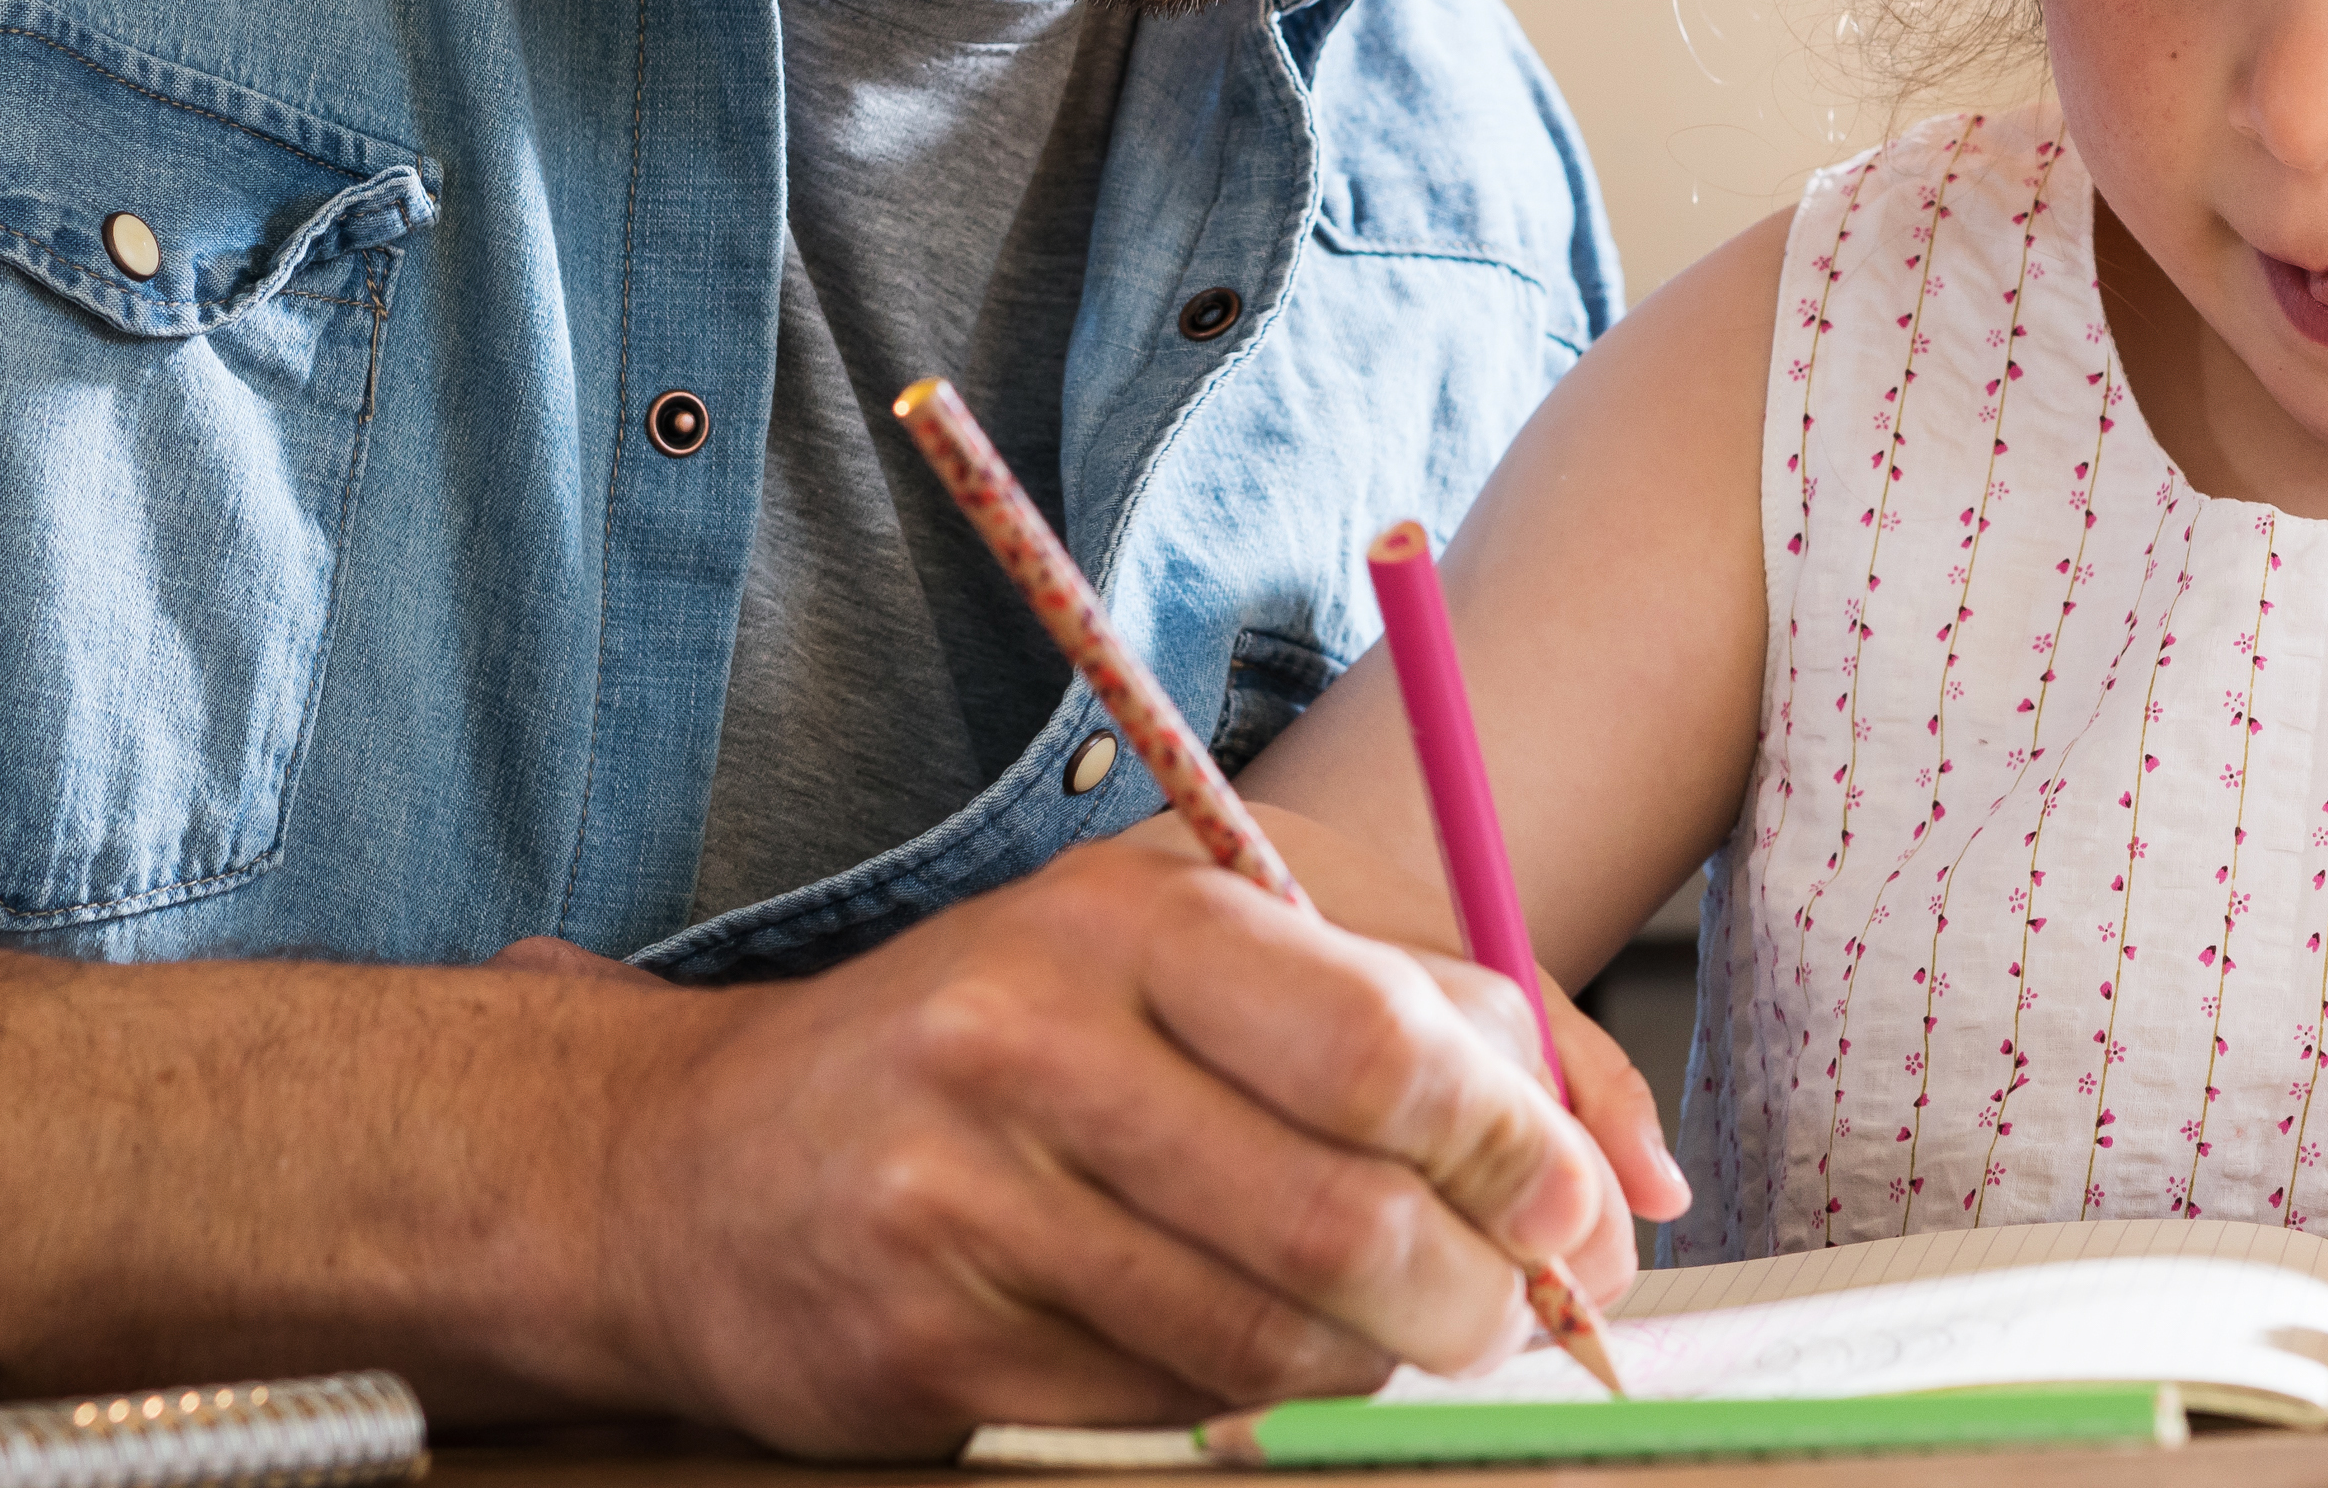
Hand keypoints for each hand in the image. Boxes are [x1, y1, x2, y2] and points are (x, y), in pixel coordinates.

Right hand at [565, 836, 1646, 1451]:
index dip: (1527, 1147)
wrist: (695, 1163)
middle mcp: (1035, 1039)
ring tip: (1386, 1332)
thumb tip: (1632, 1175)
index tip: (1588, 1211)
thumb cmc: (1002, 1040)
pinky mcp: (929, 1345)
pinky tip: (1230, 1353)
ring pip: (1271, 1336)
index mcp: (1130, 915)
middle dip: (1479, 1292)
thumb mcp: (1198, 949)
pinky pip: (1168, 1412)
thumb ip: (1429, 1013)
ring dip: (1375, 1362)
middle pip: (1346, 1212)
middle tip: (1518, 1313)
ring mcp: (968, 1199)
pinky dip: (1244, 1406)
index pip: (1389, 1041)